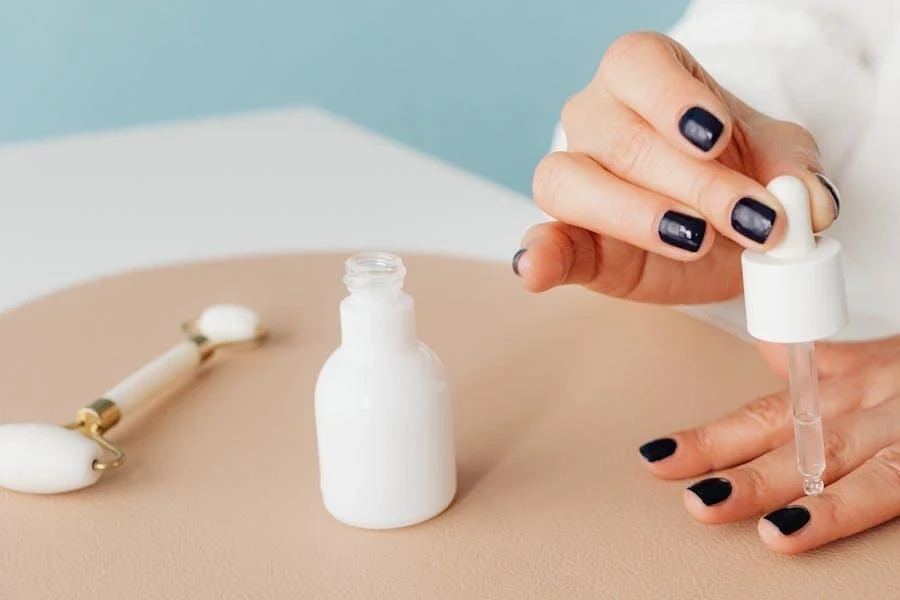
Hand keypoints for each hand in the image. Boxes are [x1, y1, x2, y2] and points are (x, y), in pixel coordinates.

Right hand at [514, 31, 840, 304]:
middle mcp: (597, 118)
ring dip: (633, 214)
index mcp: (645, 76)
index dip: (670, 98)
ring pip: (569, 181)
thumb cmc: (738, 175)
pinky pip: (543, 240)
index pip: (637, 66)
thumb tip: (810, 203)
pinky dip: (539, 255)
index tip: (712, 136)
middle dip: (692, 181)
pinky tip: (534, 268)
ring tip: (691, 239)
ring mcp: (572, 176)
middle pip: (620, 137)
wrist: (722, 230)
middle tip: (752, 217)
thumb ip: (795, 172)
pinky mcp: (568, 238)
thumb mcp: (779, 162)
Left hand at [639, 336, 899, 553]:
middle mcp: (876, 407)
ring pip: (865, 472)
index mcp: (844, 387)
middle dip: (748, 475)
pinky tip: (820, 533)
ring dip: (816, 504)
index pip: (764, 416)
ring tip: (771, 531)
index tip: (658, 458)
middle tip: (698, 500)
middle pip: (803, 446)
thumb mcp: (875, 358)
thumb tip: (768, 354)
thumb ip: (822, 364)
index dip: (710, 440)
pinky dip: (864, 509)